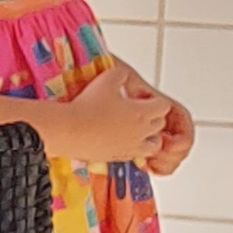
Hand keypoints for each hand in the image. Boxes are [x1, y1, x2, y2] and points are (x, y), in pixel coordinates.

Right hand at [47, 59, 188, 175]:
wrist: (68, 130)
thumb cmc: (87, 106)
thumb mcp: (106, 80)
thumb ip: (121, 75)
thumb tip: (124, 75)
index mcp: (142, 113)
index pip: (163, 106)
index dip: (155, 100)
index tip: (142, 98)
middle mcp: (140, 132)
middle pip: (160, 125)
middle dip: (153, 117)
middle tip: (139, 111)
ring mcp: (130, 147)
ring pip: (154, 146)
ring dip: (149, 137)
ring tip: (137, 130)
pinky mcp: (117, 158)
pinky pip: (134, 156)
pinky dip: (132, 148)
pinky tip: (120, 141)